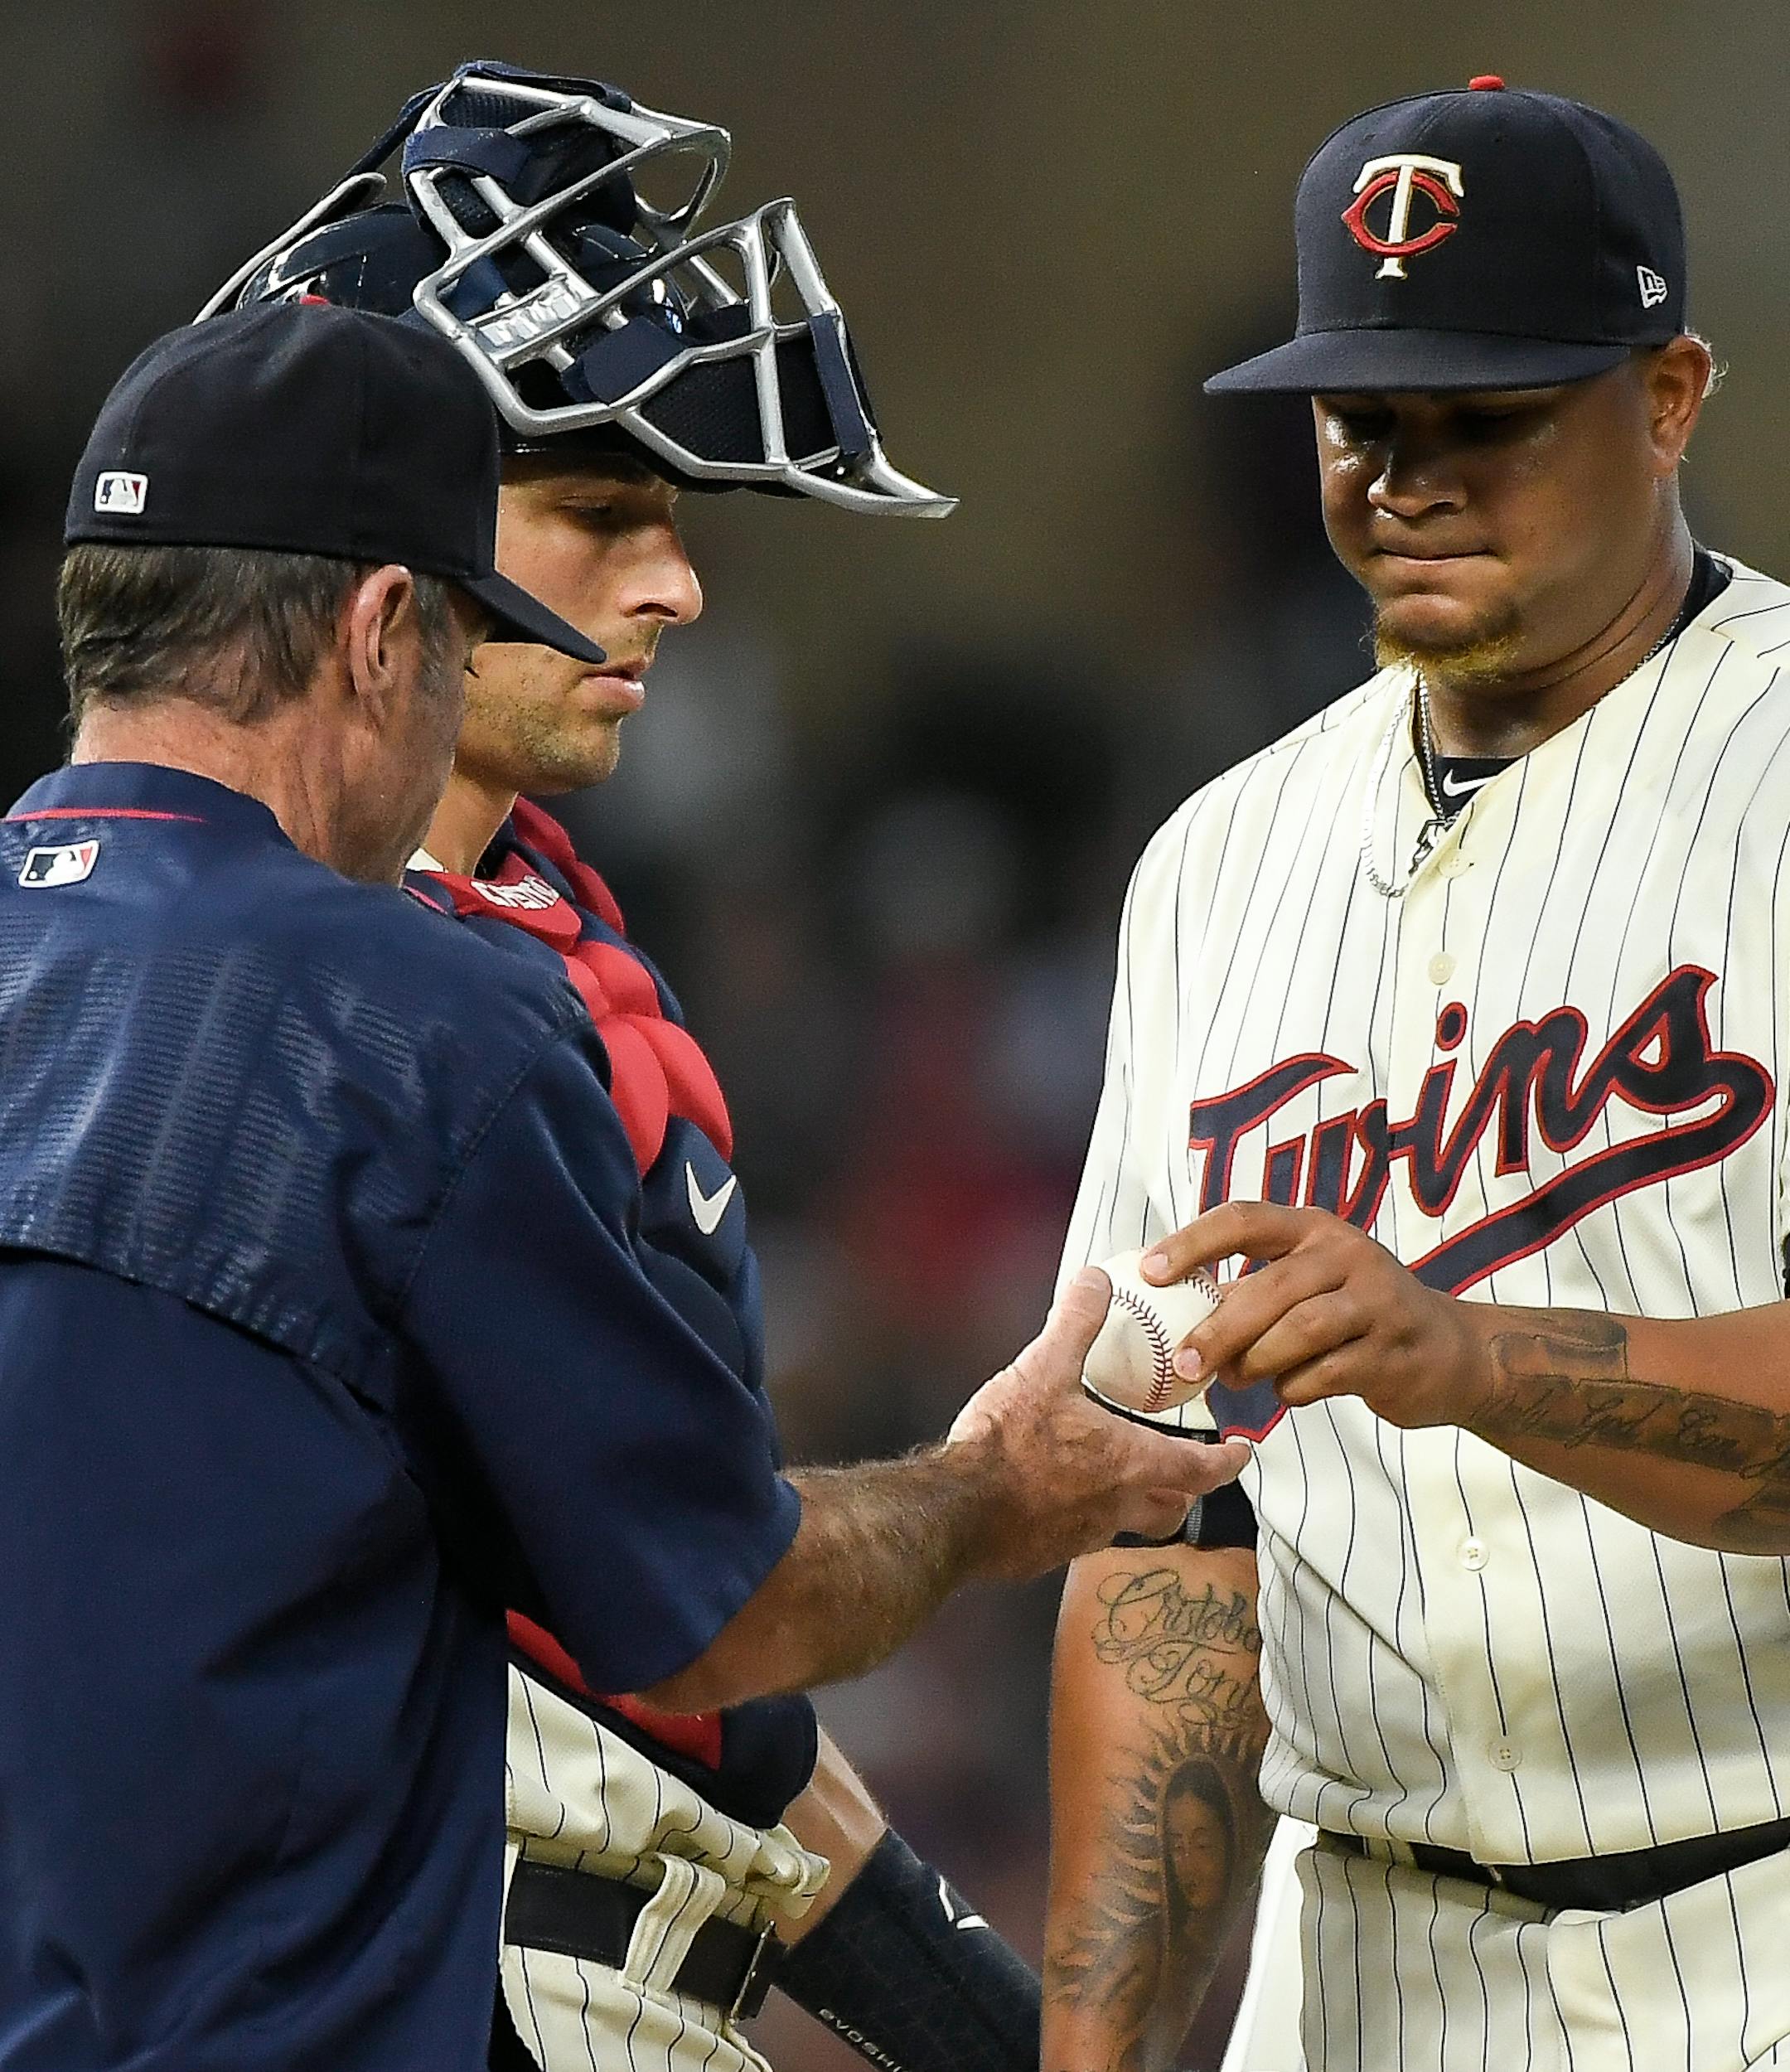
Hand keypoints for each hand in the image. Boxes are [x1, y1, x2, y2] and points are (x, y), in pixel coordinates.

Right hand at [948, 1269, 1252, 1576]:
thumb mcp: (1043, 1369)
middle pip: (1173, 1509)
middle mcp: (1117, 1508)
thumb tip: (1095, 1281)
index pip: (1201, 1470)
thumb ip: (1076, 1323)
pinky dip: (1083, 1515)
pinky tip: (1059, 1492)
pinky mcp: (1046, 1552)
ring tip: (1121, 1478)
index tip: (1240, 1453)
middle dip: (1186, 1490)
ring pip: (1129, 1526)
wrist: (956, 1511)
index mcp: (1130, 1463)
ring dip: (1136, 1505)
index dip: (1227, 1461)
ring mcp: (1082, 1536)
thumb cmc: (1007, 1445)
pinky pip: (1080, 1536)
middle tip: (1186, 1471)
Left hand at [1141, 1203, 1492, 1427]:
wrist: (1450, 1352)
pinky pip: (1327, 1374)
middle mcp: (1347, 1254)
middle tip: (1183, 1362)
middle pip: (1269, 1287)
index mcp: (1314, 1229)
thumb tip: (1173, 1315)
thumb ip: (1251, 1291)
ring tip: (1234, 1380)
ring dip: (1255, 1362)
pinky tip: (1288, 1391)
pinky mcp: (1393, 1351)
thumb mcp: (1309, 1284)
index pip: (1243, 1220)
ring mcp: (1377, 1301)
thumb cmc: (1357, 1315)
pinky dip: (1295, 1388)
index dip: (1191, 1242)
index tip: (1148, 1271)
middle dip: (1218, 1329)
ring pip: (1299, 1331)